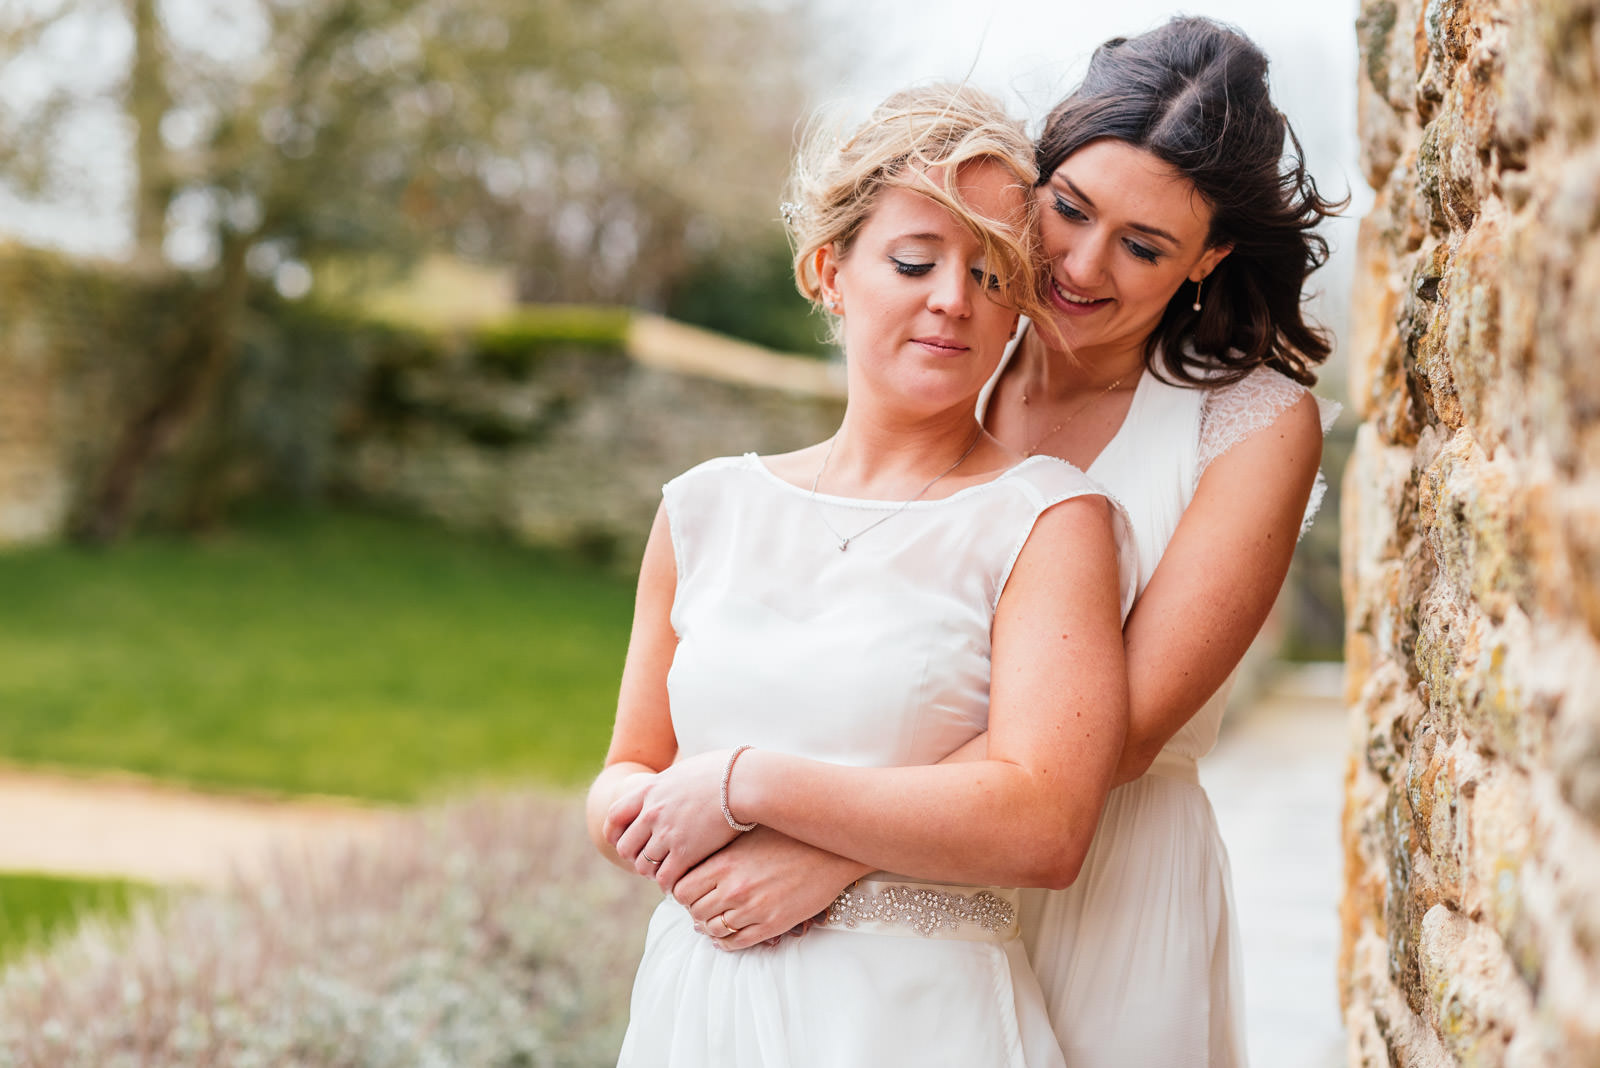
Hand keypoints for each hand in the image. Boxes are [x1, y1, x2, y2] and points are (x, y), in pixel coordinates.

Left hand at [606, 749, 741, 889]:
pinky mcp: (685, 851)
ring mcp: (667, 833)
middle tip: (650, 862)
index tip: (622, 840)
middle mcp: (652, 812)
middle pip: (625, 846)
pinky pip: (665, 877)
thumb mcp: (686, 770)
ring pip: (643, 866)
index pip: (614, 816)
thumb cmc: (725, 770)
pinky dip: (668, 883)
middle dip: (635, 857)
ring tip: (666, 874)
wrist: (743, 781)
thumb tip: (678, 782)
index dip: (614, 833)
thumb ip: (673, 783)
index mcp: (650, 790)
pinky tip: (679, 882)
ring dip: (653, 872)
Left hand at [670, 828, 870, 950]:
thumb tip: (695, 864)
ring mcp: (753, 909)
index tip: (689, 891)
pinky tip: (727, 937)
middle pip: (695, 912)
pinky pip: (738, 943)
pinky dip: (726, 943)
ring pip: (714, 930)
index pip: (682, 890)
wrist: (829, 851)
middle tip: (701, 907)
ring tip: (714, 921)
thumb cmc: (788, 837)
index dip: (682, 893)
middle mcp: (734, 889)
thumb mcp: (748, 837)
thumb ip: (721, 853)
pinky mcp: (772, 925)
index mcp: (724, 863)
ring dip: (710, 928)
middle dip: (695, 911)